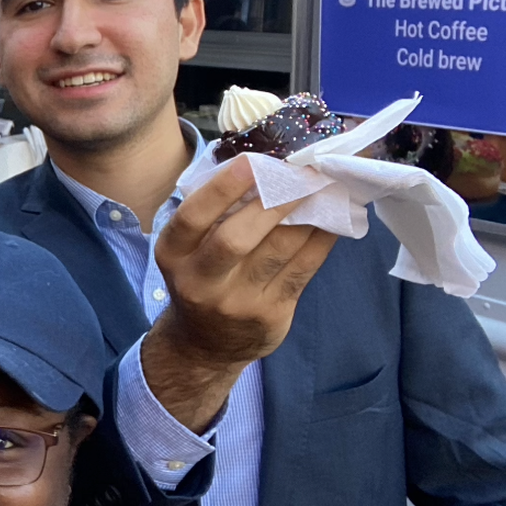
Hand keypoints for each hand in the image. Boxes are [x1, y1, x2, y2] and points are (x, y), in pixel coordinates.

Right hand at [141, 158, 338, 429]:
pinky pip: (303, 268)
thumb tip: (268, 164)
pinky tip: (332, 218)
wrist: (205, 345)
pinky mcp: (270, 315)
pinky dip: (322, 238)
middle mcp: (199, 281)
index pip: (194, 216)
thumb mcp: (189, 249)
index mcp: (173, 254)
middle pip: (237, 238)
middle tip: (303, 172)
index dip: (224, 188)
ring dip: (307, 214)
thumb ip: (215, 215)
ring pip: (278, 250)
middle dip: (274, 201)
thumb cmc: (202, 278)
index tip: (254, 160)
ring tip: (324, 185)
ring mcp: (236, 302)